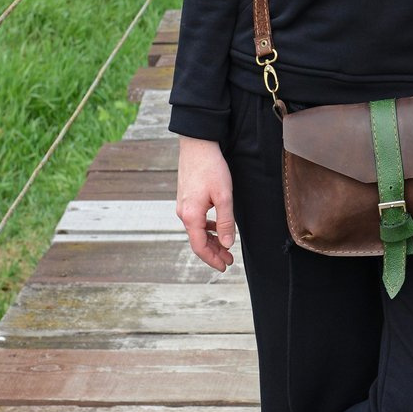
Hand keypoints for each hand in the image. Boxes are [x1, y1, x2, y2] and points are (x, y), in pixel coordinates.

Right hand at [176, 135, 235, 272]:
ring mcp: (183, 206)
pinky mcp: (186, 198)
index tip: (224, 266)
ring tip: (226, 246)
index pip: (200, 247)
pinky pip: (196, 220)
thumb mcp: (224, 196)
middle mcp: (183, 213)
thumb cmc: (211, 168)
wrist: (197, 145)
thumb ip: (225, 222)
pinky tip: (218, 227)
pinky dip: (207, 228)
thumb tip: (227, 244)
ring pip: (197, 231)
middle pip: (198, 241)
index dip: (212, 259)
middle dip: (214, 252)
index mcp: (191, 216)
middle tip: (229, 260)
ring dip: (212, 240)